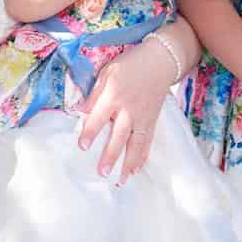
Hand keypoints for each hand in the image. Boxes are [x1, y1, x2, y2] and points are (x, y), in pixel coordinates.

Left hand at [78, 37, 171, 183]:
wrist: (161, 61)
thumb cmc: (130, 64)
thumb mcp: (108, 72)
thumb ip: (95, 93)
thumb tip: (80, 111)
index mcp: (114, 95)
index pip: (99, 117)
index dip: (90, 131)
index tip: (82, 146)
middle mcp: (129, 109)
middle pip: (119, 135)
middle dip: (110, 155)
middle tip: (102, 172)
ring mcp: (143, 117)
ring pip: (135, 144)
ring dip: (128, 163)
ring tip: (120, 180)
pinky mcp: (152, 121)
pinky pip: (148, 142)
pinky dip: (142, 157)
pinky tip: (135, 170)